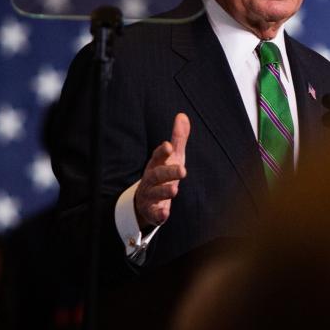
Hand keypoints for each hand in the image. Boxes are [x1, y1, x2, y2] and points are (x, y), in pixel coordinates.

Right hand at [134, 113, 189, 229]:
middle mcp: (150, 179)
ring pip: (154, 193)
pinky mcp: (152, 212)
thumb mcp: (172, 157)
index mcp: (156, 164)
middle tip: (183, 171)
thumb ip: (178, 138)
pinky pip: (154, 214)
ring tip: (175, 190)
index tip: (169, 146)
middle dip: (168, 172)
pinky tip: (165, 214)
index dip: (162, 152)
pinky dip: (159, 214)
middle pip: (156, 175)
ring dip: (164, 191)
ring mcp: (150, 195)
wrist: (146, 201)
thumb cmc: (163, 174)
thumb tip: (182, 115)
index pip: (157, 156)